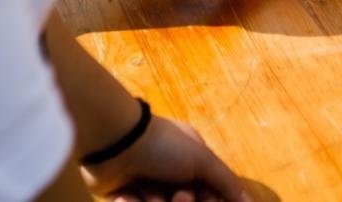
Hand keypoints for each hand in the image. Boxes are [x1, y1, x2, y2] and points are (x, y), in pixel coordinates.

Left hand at [83, 115, 248, 201]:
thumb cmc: (163, 147)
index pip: (207, 191)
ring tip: (147, 193)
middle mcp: (168, 170)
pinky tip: (127, 194)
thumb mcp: (202, 159)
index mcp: (189, 158)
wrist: (115, 144)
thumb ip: (227, 182)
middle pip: (183, 201)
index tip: (206, 201)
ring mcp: (145, 182)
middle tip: (177, 197)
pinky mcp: (122, 195)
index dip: (208, 200)